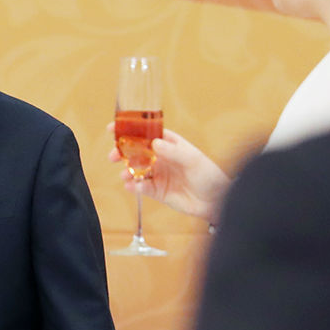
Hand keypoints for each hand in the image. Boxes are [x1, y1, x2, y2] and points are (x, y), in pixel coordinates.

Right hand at [106, 124, 229, 222]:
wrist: (216, 201)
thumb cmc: (209, 175)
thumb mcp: (193, 159)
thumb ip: (173, 151)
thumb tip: (154, 143)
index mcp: (170, 144)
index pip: (147, 133)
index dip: (130, 130)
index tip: (113, 128)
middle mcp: (161, 158)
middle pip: (136, 152)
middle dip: (122, 152)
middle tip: (113, 156)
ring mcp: (157, 174)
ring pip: (135, 169)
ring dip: (127, 171)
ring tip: (126, 175)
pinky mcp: (156, 191)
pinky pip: (140, 187)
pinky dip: (134, 186)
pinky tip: (133, 186)